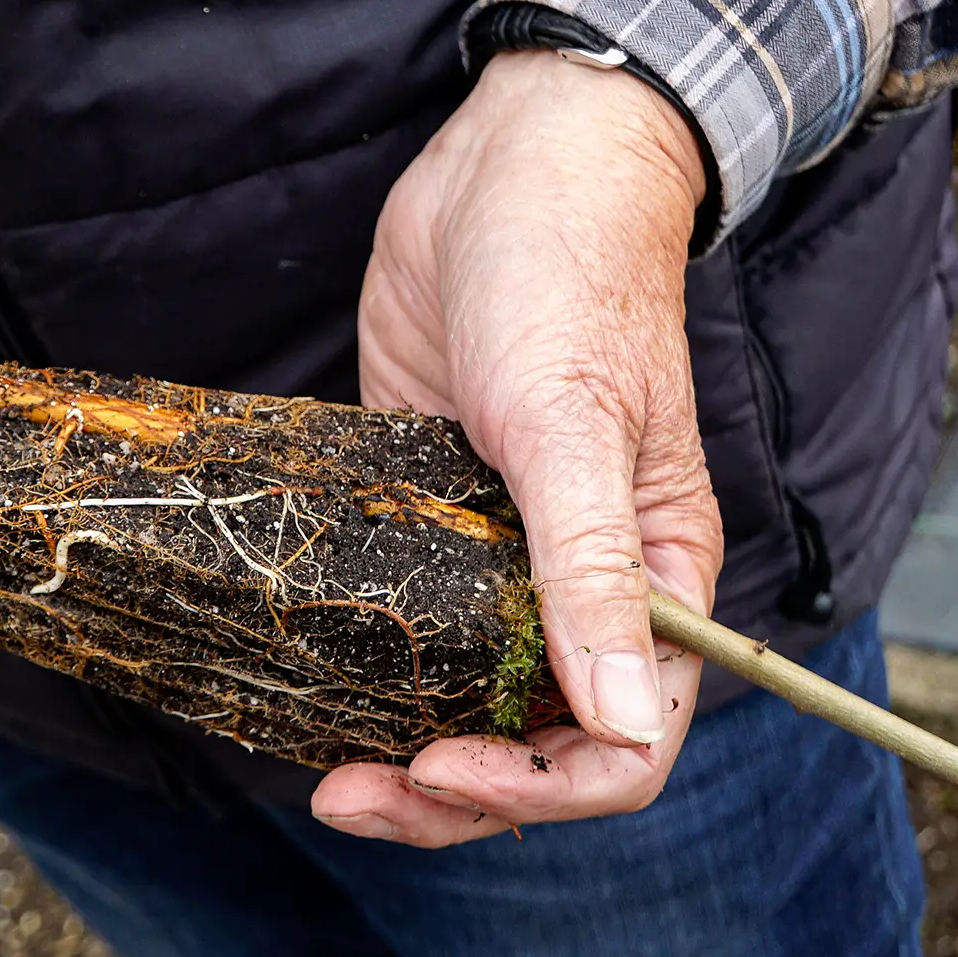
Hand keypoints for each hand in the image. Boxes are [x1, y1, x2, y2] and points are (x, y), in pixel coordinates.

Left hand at [316, 50, 723, 846]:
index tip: (438, 767)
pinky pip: (402, 625)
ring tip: (321, 764)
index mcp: (653, 581)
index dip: (534, 785)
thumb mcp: (576, 427)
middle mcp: (580, 586)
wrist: (515, 163)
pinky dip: (362, 670)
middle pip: (529, 746)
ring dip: (400, 749)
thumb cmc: (570, 277)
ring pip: (462, 700)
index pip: (622, 744)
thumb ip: (594, 575)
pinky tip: (304, 685)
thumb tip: (627, 724)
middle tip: (348, 793)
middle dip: (447, 793)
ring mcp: (499, 555)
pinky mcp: (428, 514)